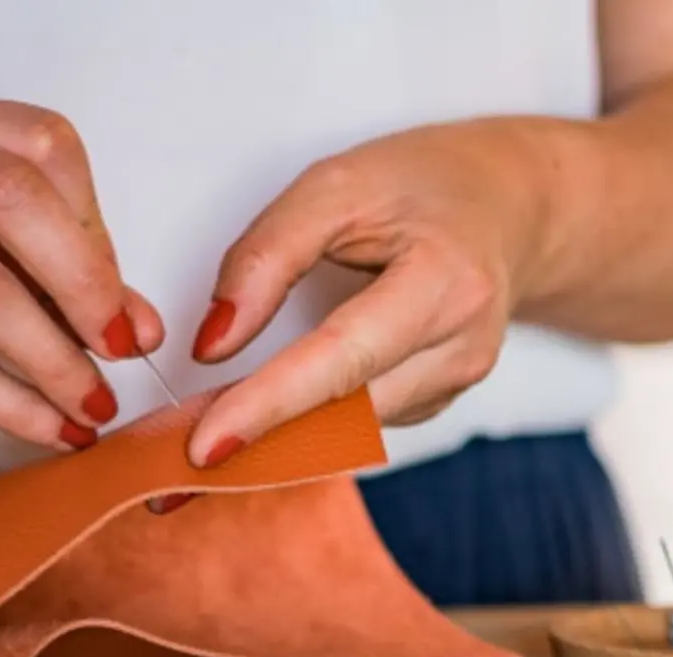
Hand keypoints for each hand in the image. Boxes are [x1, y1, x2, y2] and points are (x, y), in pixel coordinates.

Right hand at [0, 93, 162, 449]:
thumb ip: (65, 276)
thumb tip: (143, 328)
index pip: (44, 147)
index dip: (97, 230)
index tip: (119, 301)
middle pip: (13, 198)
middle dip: (86, 285)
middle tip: (121, 350)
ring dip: (57, 361)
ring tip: (94, 404)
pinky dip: (14, 404)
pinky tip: (53, 429)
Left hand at [184, 120, 544, 467]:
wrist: (507, 207)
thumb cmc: (422, 183)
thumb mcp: (335, 187)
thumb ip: (265, 258)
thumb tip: (213, 345)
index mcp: (444, 283)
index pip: (343, 358)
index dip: (270, 405)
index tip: (203, 444)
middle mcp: (461, 348)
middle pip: (344, 414)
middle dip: (255, 437)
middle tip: (165, 458)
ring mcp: (456, 383)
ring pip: (348, 431)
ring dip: (275, 436)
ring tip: (202, 430)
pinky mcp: (439, 400)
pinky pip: (360, 424)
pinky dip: (306, 423)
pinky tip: (266, 410)